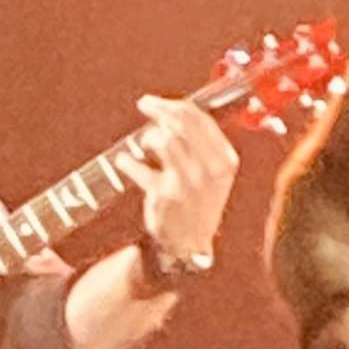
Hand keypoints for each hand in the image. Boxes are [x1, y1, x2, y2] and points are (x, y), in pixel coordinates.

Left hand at [117, 95, 238, 258]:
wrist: (189, 245)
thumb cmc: (198, 205)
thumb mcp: (213, 175)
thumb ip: (201, 146)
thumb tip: (174, 114)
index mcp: (225, 161)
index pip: (201, 120)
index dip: (175, 105)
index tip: (158, 103)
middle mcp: (210, 169)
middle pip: (182, 124)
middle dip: (159, 109)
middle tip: (144, 105)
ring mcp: (188, 182)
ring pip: (164, 140)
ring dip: (148, 136)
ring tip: (142, 143)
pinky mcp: (165, 195)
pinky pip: (142, 169)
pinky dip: (128, 163)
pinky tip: (124, 162)